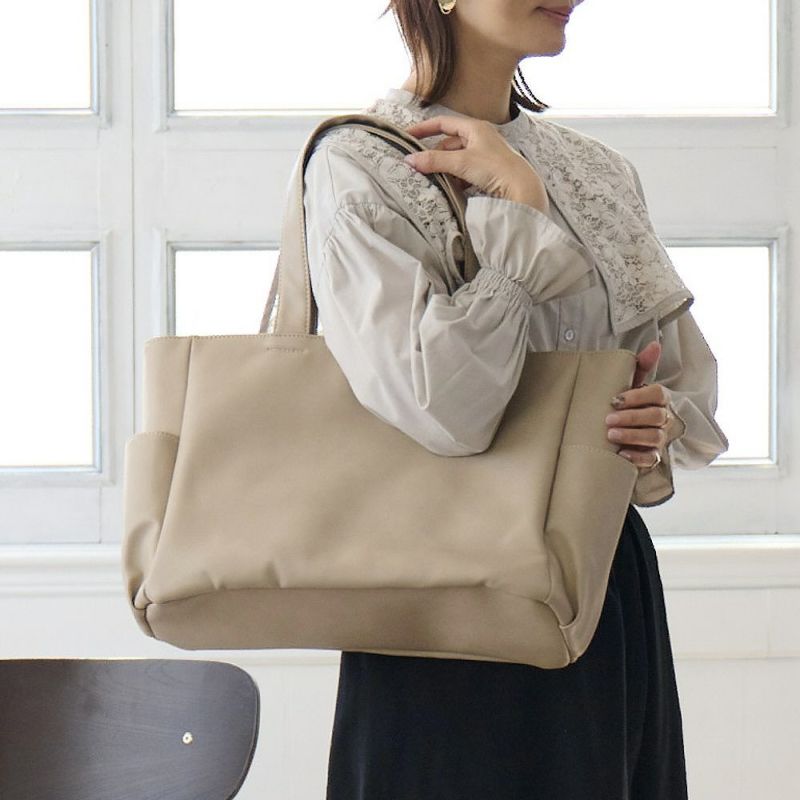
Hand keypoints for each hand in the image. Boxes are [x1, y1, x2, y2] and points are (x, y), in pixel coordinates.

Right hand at [402, 115, 549, 213]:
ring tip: (437, 180)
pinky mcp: (488, 171)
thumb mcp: (461, 163)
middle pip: (449, 143)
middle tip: (421, 167)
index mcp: (475, 128)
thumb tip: (410, 160)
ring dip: (446, 169)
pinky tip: (453, 188)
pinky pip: (465, 172)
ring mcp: (485, 155)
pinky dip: (456, 179)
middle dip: (435, 155)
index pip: (443, 123)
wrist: (521, 189)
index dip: (424, 129)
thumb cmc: (496, 168)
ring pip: (456, 159)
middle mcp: (480, 138)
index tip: (408, 137)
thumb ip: (434, 161)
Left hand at [606, 341, 673, 470]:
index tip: (615, 399)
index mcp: (659, 399)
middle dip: (631, 418)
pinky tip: (622, 454)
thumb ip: (641, 365)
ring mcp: (659, 438)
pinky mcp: (652, 456)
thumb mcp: (632, 383)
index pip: (657, 394)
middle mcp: (663, 418)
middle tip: (608, 419)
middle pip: (655, 417)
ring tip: (611, 435)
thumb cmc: (629, 404)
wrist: (626, 430)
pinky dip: (637, 457)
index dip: (637, 397)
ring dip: (632, 436)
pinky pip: (650, 459)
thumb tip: (655, 344)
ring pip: (653, 437)